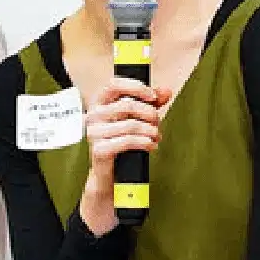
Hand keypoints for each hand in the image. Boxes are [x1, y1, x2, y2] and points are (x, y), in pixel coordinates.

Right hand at [78, 79, 167, 233]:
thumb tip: (166, 91)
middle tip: (158, 122)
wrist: (110, 176)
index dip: (135, 87)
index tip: (152, 95)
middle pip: (128, 105)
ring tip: (156, 136)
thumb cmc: (122, 142)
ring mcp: (94, 134)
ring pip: (131, 124)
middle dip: (150, 113)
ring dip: (150, 130)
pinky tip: (151, 145)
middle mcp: (93, 116)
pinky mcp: (99, 151)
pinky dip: (144, 142)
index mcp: (100, 103)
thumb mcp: (137, 119)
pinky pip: (127, 141)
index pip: (113, 84)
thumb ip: (150, 103)